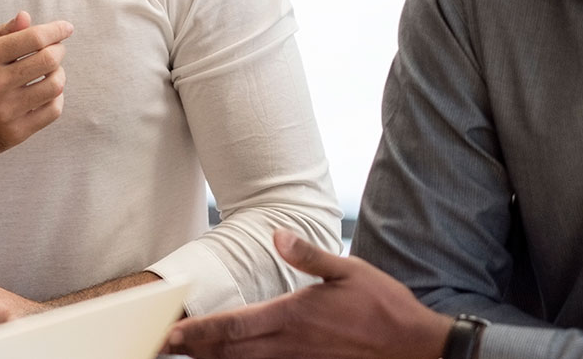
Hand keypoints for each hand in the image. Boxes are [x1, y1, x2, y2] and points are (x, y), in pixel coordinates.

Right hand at [0, 11, 72, 159]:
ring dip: (59, 74)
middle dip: (59, 50)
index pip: (32, 38)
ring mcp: (5, 111)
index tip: (65, 28)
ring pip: (54, 85)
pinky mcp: (14, 132)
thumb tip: (26, 18)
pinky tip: (47, 93)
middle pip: (48, 60)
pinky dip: (56, 98)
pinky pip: (52, 111)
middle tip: (56, 49)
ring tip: (51, 71)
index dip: (55, 30)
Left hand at [164, 229, 452, 358]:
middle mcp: (290, 344)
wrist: (417, 348)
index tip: (170, 334)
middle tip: (165, 347)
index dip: (197, 332)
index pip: (232, 326)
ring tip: (189, 356)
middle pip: (229, 352)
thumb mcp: (349, 271)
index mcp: (293, 315)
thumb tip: (277, 236)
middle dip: (195, 349)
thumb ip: (308, 256)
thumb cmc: (384, 308)